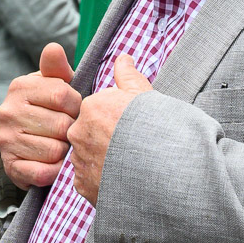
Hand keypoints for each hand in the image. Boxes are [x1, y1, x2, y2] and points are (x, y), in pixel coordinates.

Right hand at [0, 43, 81, 189]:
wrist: (27, 144)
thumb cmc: (49, 108)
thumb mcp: (55, 84)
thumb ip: (57, 68)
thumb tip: (54, 47)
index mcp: (20, 86)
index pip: (63, 95)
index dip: (77, 106)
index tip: (74, 110)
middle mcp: (8, 111)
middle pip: (61, 125)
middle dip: (72, 131)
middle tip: (69, 132)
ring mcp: (6, 140)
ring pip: (55, 151)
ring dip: (65, 152)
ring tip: (62, 146)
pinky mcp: (10, 166)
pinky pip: (43, 173)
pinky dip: (55, 172)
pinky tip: (55, 164)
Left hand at [68, 55, 151, 205]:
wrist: (164, 169)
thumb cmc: (156, 128)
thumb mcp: (144, 94)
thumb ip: (128, 75)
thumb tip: (123, 58)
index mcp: (92, 107)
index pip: (98, 110)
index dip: (116, 117)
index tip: (132, 126)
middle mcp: (79, 132)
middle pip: (89, 132)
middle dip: (105, 138)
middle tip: (130, 147)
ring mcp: (79, 160)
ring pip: (87, 156)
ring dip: (102, 160)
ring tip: (128, 166)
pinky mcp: (83, 185)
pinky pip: (89, 179)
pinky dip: (101, 180)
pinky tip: (121, 180)